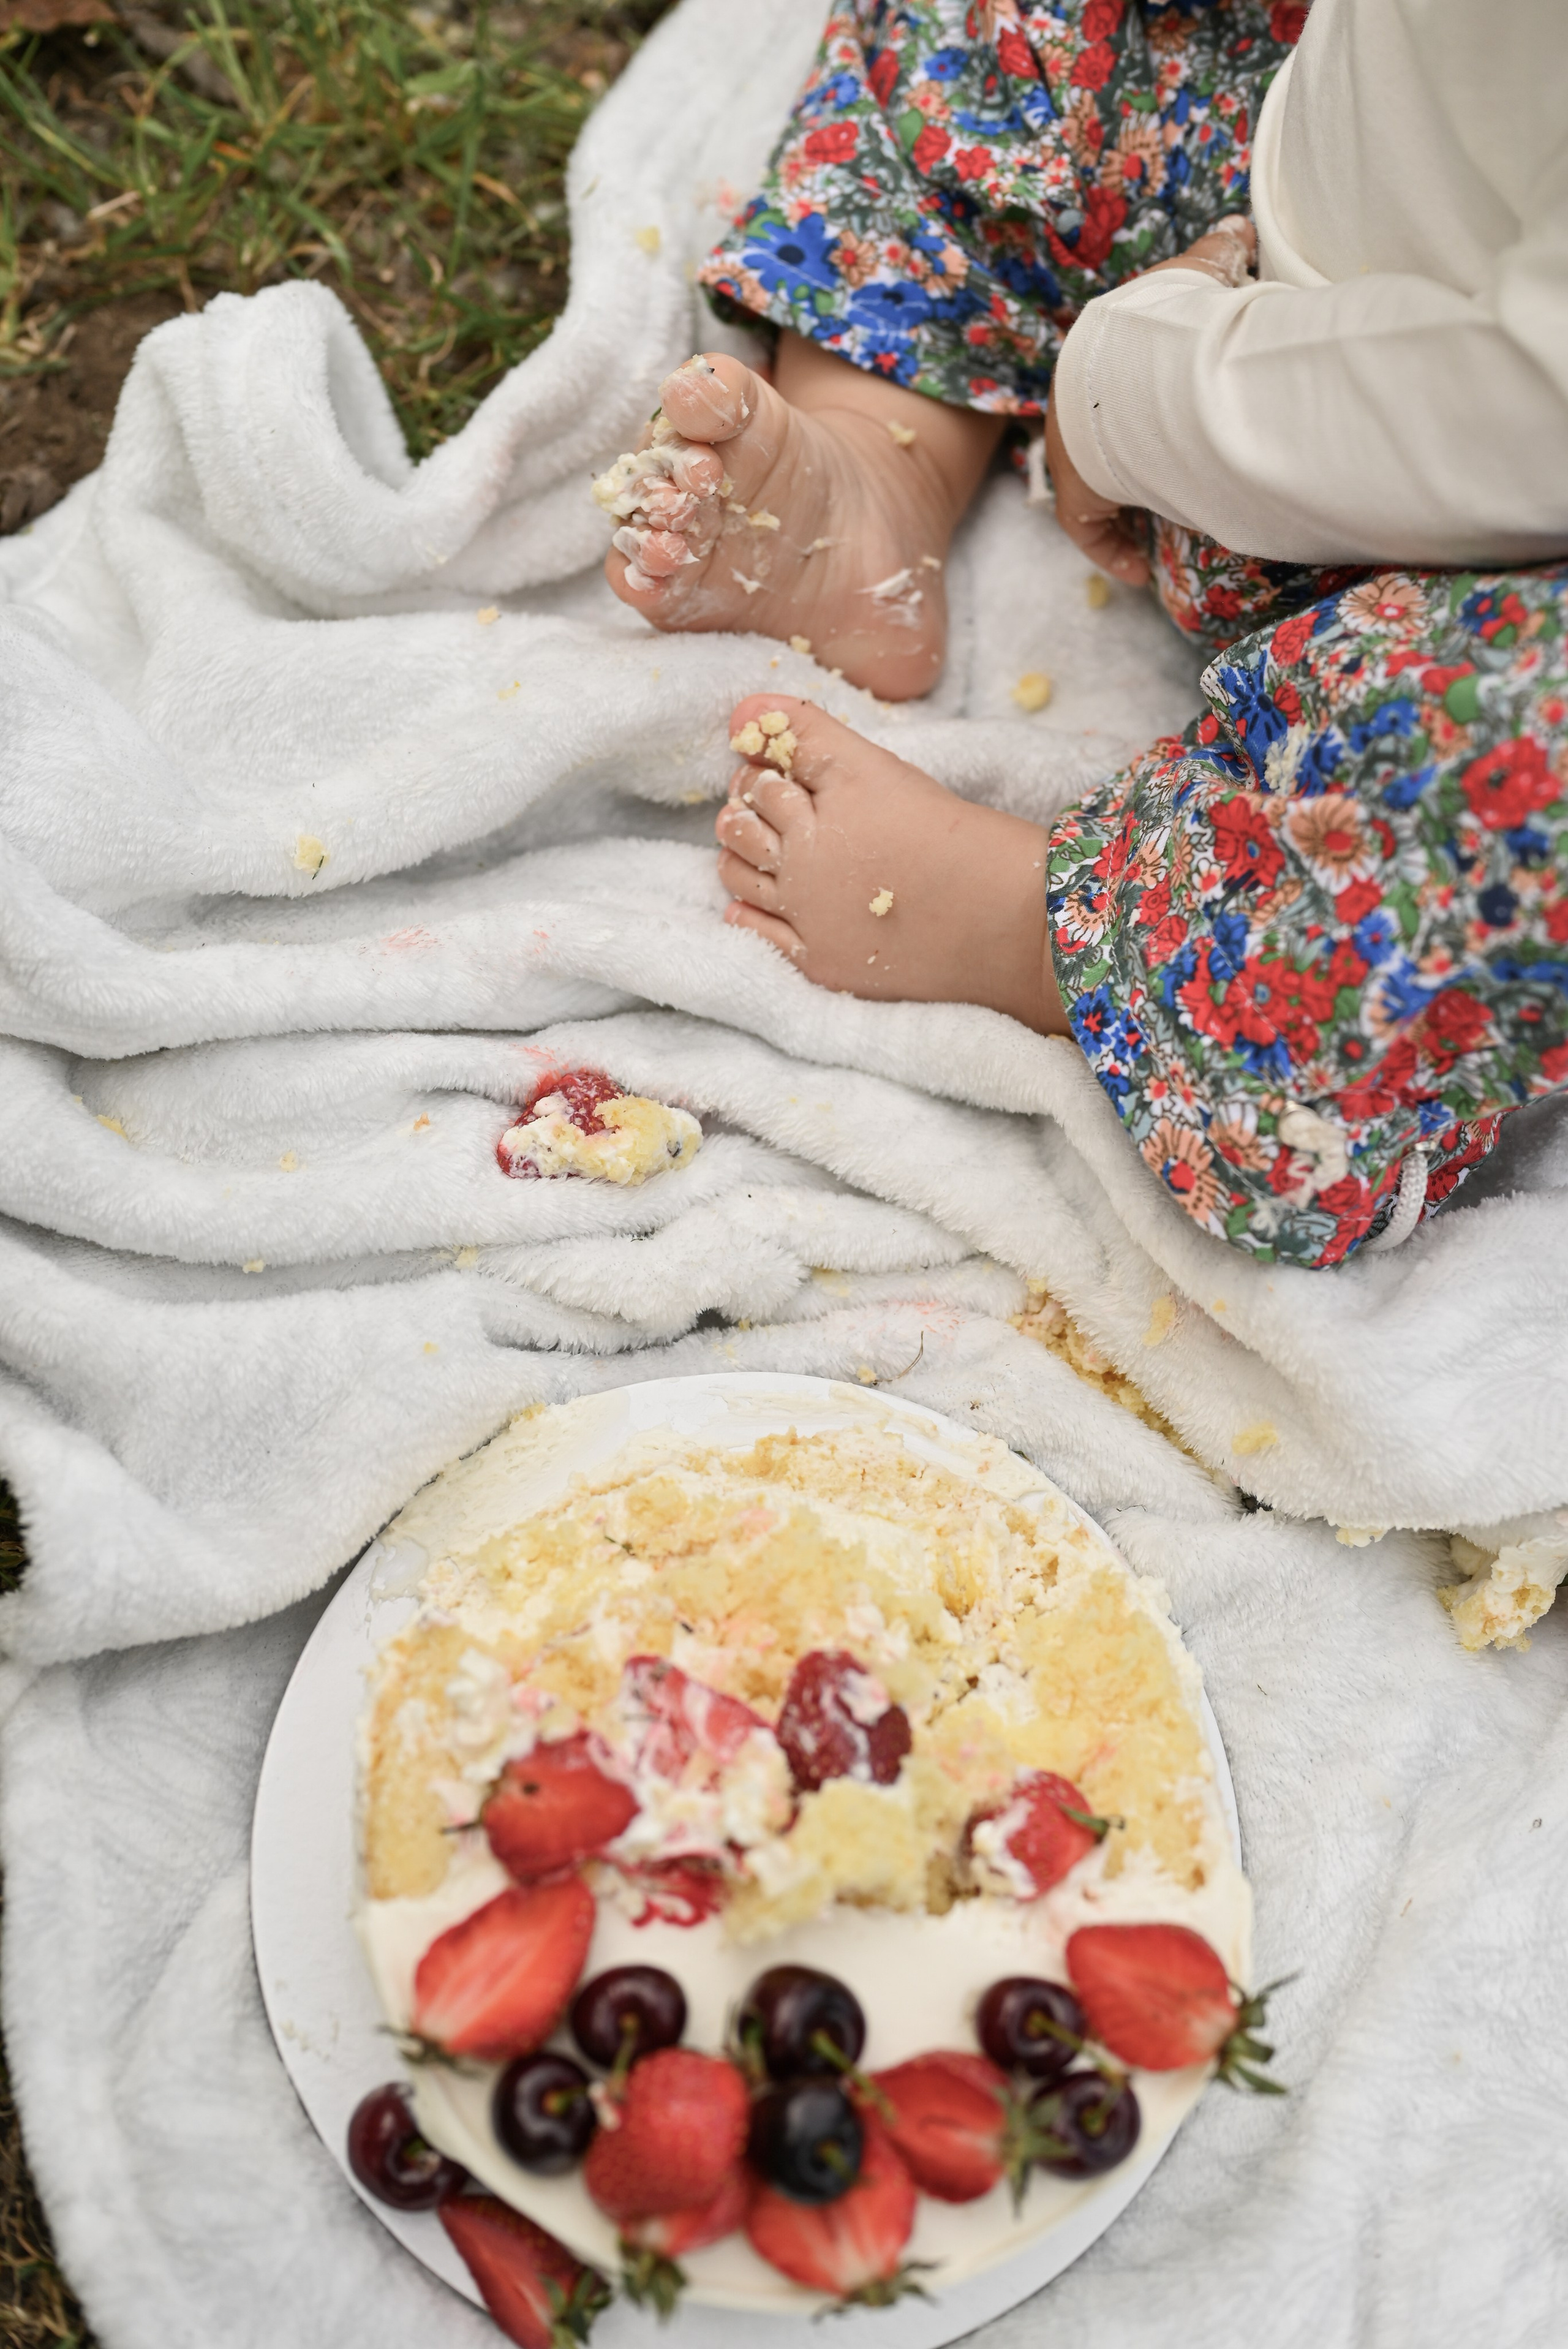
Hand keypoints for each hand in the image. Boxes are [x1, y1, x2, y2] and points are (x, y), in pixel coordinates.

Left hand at [1043, 216, 1256, 586]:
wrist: (1141, 362)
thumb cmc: (1174, 317)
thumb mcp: (1202, 273)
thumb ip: (1221, 254)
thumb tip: (1240, 230)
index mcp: (1099, 353)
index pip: (1111, 383)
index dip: (1135, 406)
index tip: (1158, 428)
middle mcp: (1073, 402)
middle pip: (1103, 438)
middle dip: (1129, 460)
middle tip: (1165, 480)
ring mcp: (1069, 448)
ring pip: (1097, 483)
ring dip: (1125, 503)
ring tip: (1162, 522)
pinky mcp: (1074, 491)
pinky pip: (1088, 528)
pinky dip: (1113, 549)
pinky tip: (1139, 572)